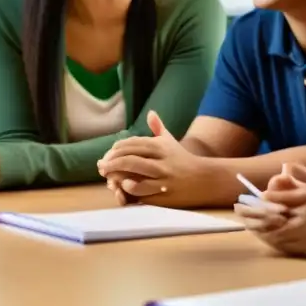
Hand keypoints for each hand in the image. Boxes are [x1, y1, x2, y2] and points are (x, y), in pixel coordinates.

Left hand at [98, 111, 224, 207]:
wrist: (204, 179)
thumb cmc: (183, 160)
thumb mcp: (171, 142)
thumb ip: (159, 128)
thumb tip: (151, 112)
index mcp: (161, 145)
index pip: (133, 144)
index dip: (117, 149)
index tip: (108, 154)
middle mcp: (161, 158)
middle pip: (131, 156)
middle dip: (112, 161)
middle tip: (101, 166)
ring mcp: (163, 175)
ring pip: (136, 170)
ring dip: (117, 173)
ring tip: (107, 176)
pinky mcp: (163, 192)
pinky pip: (143, 189)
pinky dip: (132, 186)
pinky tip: (123, 185)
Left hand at [237, 163, 305, 256]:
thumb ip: (303, 174)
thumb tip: (283, 166)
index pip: (277, 196)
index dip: (261, 198)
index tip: (250, 197)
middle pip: (270, 215)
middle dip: (251, 213)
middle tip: (238, 209)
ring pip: (274, 232)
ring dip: (256, 229)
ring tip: (246, 224)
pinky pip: (283, 245)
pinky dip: (269, 240)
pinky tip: (261, 236)